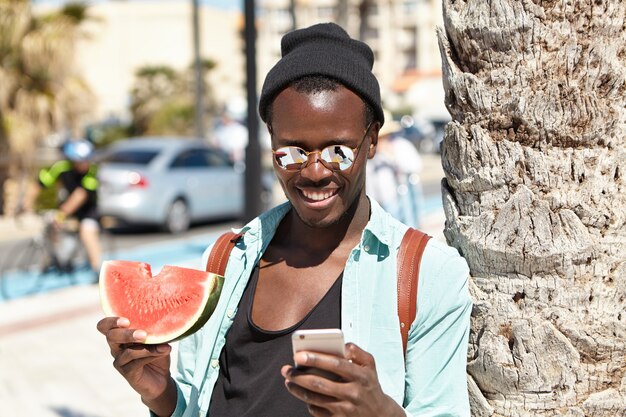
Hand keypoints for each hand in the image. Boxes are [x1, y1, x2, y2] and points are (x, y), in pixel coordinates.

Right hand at [96, 317, 175, 415]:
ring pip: (128, 352)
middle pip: (111, 337)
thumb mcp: (157, 338)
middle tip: (143, 334)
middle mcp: (116, 347)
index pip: (104, 326)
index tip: (125, 321)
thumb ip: (155, 329)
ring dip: (146, 347)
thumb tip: (164, 320)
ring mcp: (120, 361)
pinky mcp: (127, 372)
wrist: (161, 377)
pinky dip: (151, 355)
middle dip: (126, 334)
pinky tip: (164, 350)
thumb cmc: (157, 352)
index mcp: (120, 334)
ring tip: (163, 345)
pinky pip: (136, 363)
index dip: (110, 322)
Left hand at [281, 343, 404, 416]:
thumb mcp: (370, 365)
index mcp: (360, 376)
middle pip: (320, 384)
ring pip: (315, 399)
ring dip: (297, 389)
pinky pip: (317, 411)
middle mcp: (353, 393)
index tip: (299, 354)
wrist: (380, 414)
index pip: (335, 364)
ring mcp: (345, 408)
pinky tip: (302, 393)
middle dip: (299, 376)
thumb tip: (341, 345)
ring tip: (288, 380)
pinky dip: (307, 401)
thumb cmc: (369, 384)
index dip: (316, 358)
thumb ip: (356, 351)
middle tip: (286, 369)